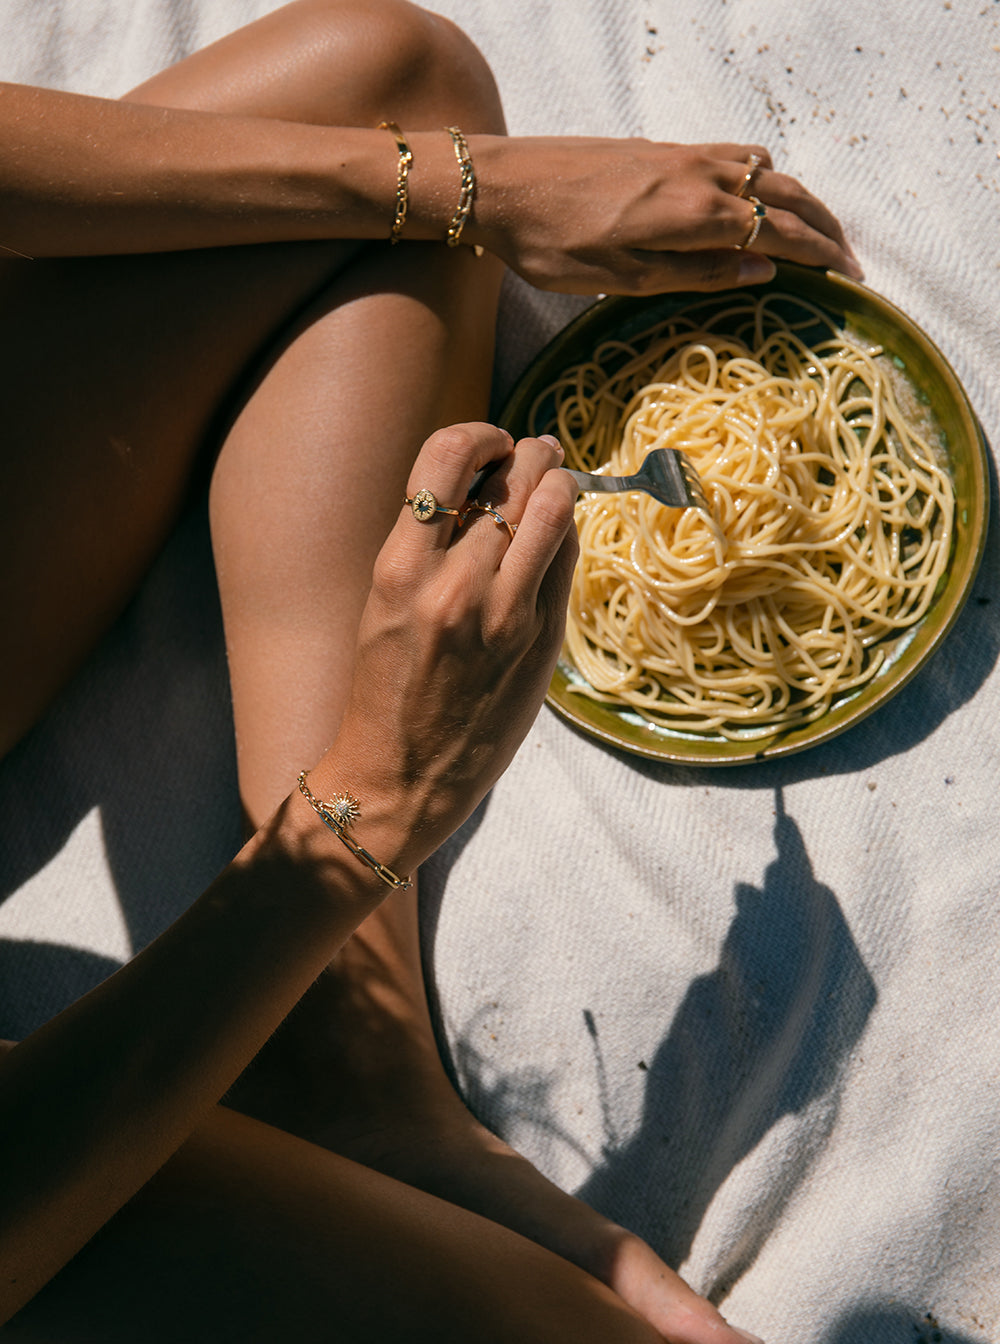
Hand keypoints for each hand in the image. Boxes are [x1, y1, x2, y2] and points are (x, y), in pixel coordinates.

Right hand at [323, 424, 577, 868]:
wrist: (401, 777)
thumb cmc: (384, 691)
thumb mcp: (385, 605)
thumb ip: (430, 546)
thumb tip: (486, 486)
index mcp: (398, 569)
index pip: (445, 457)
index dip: (478, 434)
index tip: (490, 441)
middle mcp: (453, 585)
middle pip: (514, 479)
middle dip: (531, 453)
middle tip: (535, 452)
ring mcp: (504, 615)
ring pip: (552, 511)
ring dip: (559, 483)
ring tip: (557, 478)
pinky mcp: (540, 642)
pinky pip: (564, 561)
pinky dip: (564, 534)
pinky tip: (556, 533)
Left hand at [470, 135, 861, 293]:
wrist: (500, 185)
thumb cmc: (551, 244)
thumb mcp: (622, 279)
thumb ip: (696, 273)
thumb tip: (762, 269)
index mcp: (695, 214)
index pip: (780, 231)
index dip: (820, 254)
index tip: (850, 277)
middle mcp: (700, 175)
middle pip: (785, 195)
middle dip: (824, 226)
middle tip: (849, 258)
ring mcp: (682, 155)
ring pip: (764, 171)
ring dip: (798, 199)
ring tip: (814, 230)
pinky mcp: (661, 149)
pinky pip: (733, 156)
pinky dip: (764, 176)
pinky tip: (759, 194)